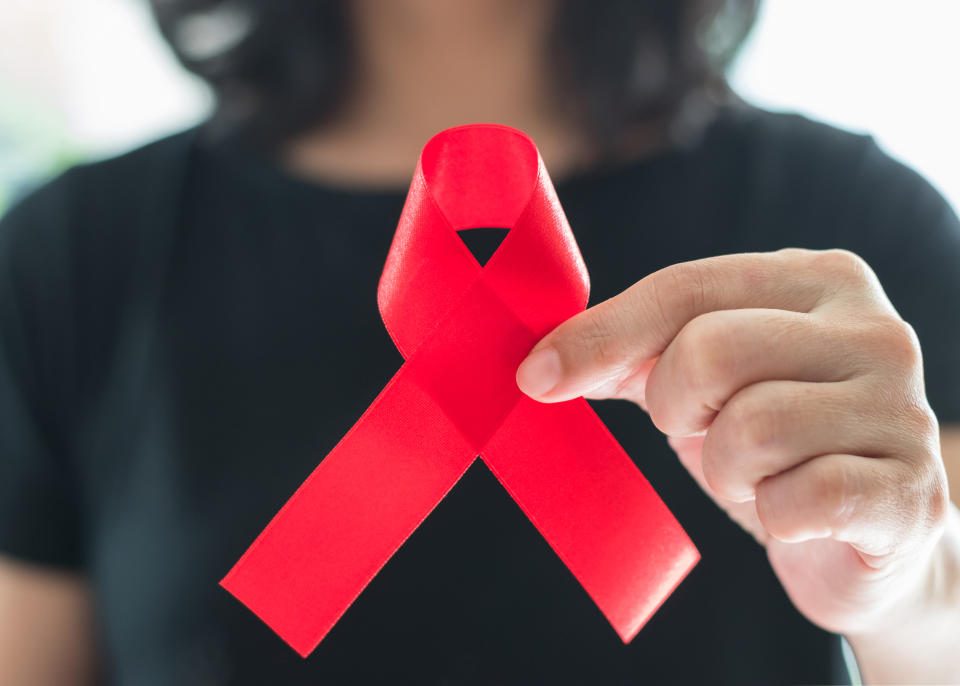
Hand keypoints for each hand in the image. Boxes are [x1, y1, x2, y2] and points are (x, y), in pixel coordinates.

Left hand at [516, 248, 949, 635]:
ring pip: (751, 428)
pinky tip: (795, 512)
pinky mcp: (912, 490)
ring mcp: (901, 407)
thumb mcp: (700, 383)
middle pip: (710, 352)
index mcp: (817, 280)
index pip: (684, 288)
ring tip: (758, 474)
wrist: (865, 536)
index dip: (600, 335)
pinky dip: (774, 515)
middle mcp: (871, 329)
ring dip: (728, 469)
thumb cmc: (774, 445)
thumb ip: (632, 354)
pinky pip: (800, 498)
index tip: (537, 377)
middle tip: (705, 431)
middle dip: (679, 409)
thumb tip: (541, 365)